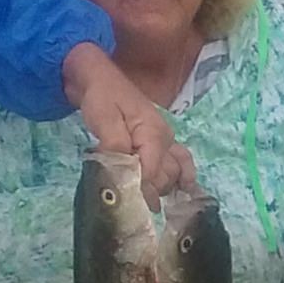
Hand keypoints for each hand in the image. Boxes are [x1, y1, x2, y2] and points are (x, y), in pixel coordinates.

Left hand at [62, 44, 195, 195]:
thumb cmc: (101, 97)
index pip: (151, 172)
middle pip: (163, 177)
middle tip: (128, 206)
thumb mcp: (104, 120)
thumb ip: (116, 149)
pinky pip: (179, 161)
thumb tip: (124, 176)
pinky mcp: (160, 141)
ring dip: (163, 189)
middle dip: (148, 193)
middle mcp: (166, 138)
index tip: (123, 204)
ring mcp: (166, 140)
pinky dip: (183, 176)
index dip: (138, 190)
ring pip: (172, 173)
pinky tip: (185, 191)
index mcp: (154, 133)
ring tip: (149, 207)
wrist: (98, 76)